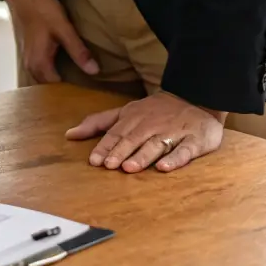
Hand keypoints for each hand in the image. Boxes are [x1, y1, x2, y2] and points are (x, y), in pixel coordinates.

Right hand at [3, 0, 99, 83]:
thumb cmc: (42, 11)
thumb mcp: (64, 29)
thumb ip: (78, 51)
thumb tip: (94, 71)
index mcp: (40, 64)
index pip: (57, 89)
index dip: (72, 90)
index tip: (87, 88)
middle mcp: (31, 66)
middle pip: (49, 86)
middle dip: (64, 87)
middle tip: (83, 84)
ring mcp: (27, 59)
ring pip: (44, 78)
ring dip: (56, 79)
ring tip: (74, 77)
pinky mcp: (28, 52)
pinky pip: (41, 70)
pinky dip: (51, 71)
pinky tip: (61, 65)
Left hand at [65, 90, 225, 172]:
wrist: (196, 98)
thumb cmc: (155, 111)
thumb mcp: (125, 112)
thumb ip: (99, 123)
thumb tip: (69, 134)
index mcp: (134, 118)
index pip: (117, 133)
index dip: (105, 147)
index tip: (94, 161)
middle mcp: (152, 125)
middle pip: (134, 139)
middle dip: (121, 152)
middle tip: (110, 165)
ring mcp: (173, 132)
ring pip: (156, 145)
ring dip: (143, 156)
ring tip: (130, 167)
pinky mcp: (194, 141)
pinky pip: (184, 150)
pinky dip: (175, 159)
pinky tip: (164, 167)